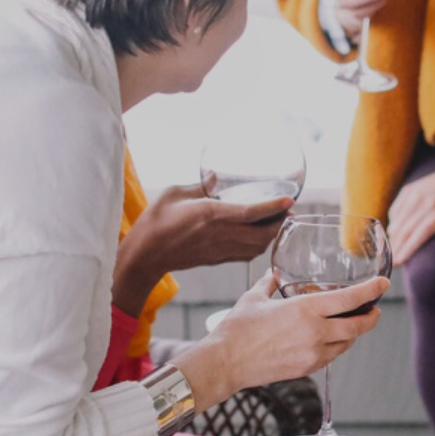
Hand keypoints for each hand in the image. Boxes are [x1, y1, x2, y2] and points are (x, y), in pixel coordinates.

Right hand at [115, 185, 293, 313]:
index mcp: (211, 215)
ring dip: (271, 236)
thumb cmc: (155, 222)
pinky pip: (246, 255)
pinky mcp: (216, 259)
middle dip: (280, 223)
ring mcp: (220, 250)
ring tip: (277, 222)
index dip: (274, 207)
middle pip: (263, 235)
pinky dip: (259, 245)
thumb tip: (215, 176)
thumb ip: (199, 186)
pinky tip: (258, 236)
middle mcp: (221, 235)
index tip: (290, 200)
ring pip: (257, 247)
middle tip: (288, 210)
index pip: (252, 213)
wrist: (144, 256)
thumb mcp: (174, 194)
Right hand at [171, 270, 387, 406]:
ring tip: (355, 323)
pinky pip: (331, 356)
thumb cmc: (237, 328)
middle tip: (375, 309)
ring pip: (346, 343)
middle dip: (371, 316)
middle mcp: (314, 332)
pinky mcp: (306, 368)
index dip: (370, 291)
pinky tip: (333, 339)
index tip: (383, 284)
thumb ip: (269, 283)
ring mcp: (312, 353)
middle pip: (357, 326)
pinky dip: (337, 346)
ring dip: (355, 333)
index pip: (349, 299)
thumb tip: (274, 274)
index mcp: (305, 309)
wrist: (226, 362)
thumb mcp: (254, 297)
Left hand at [387, 151, 434, 262]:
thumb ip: (401, 205)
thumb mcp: (416, 188)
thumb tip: (391, 228)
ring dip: (410, 247)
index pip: (398, 221)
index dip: (390, 238)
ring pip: (424, 231)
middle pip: (407, 228)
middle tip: (389, 262)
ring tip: (401, 261)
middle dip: (396, 246)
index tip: (385, 251)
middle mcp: (427, 202)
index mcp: (414, 196)